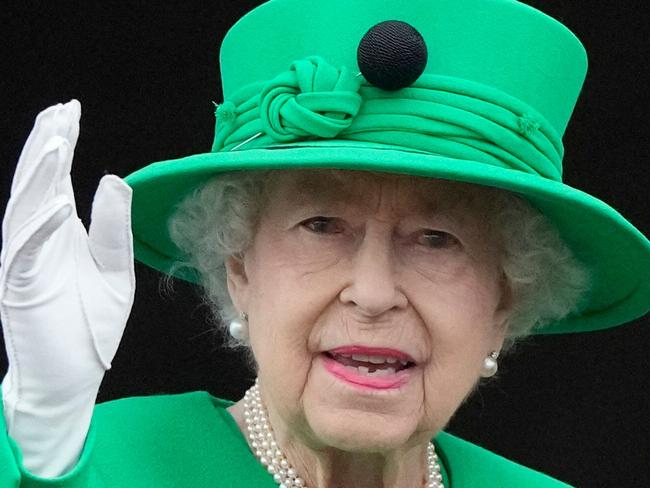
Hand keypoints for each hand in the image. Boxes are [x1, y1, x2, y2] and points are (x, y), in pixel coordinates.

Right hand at [0, 100, 134, 475]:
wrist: (73, 375)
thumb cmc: (90, 324)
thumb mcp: (114, 269)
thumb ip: (113, 228)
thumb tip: (112, 178)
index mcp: (58, 234)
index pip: (54, 180)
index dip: (59, 144)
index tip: (70, 111)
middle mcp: (36, 242)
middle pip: (36, 185)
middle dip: (46, 146)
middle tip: (60, 111)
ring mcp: (24, 264)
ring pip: (25, 210)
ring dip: (40, 176)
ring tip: (57, 141)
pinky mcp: (21, 290)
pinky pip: (26, 253)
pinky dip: (40, 228)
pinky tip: (57, 203)